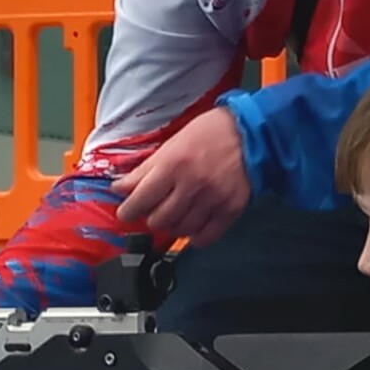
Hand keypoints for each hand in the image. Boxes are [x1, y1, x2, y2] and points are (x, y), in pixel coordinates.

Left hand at [112, 107, 250, 246]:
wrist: (249, 132)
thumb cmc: (209, 133)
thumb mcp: (171, 144)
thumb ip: (145, 169)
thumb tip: (120, 188)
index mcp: (173, 164)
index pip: (140, 200)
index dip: (128, 211)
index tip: (127, 212)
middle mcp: (192, 184)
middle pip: (159, 220)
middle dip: (151, 218)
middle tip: (155, 209)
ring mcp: (213, 199)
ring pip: (181, 230)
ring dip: (173, 226)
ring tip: (175, 215)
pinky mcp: (230, 209)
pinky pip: (206, 237)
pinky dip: (195, 237)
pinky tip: (192, 227)